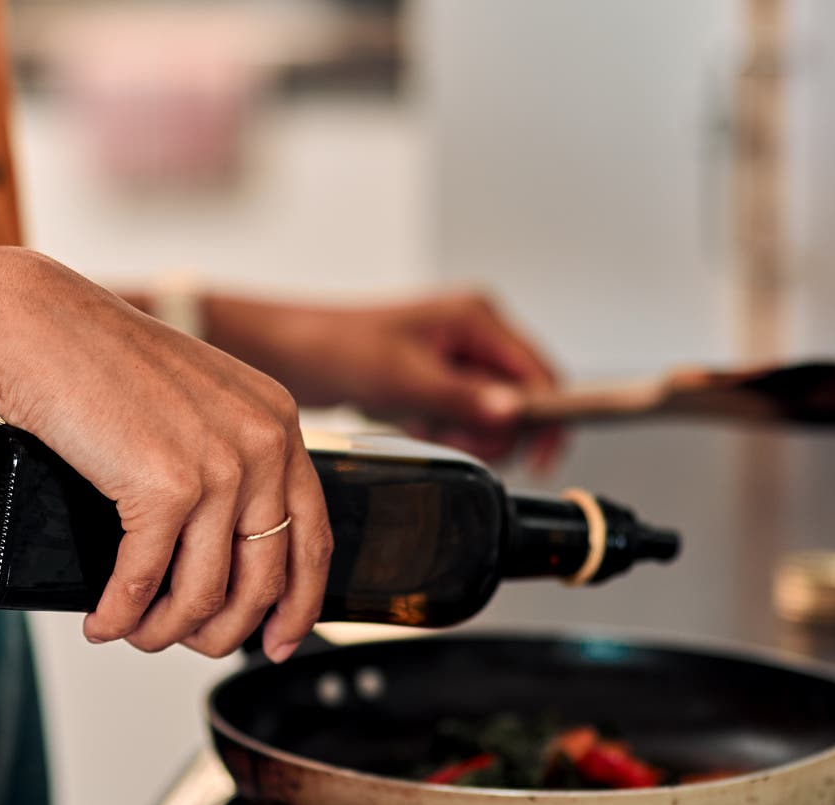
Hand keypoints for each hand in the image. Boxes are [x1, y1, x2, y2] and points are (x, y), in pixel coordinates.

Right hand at [0, 248, 332, 661]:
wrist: (36, 328)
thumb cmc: (96, 358)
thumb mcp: (194, 400)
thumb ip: (225, 455)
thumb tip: (224, 543)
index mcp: (276, 421)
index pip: (313, 536)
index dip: (299, 603)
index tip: (280, 639)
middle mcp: (262, 444)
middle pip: (265, 579)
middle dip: (224, 631)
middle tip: (191, 646)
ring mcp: (219, 467)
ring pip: (207, 594)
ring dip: (166, 631)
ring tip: (135, 633)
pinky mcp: (165, 488)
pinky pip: (146, 583)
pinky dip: (121, 614)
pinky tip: (103, 622)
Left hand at [207, 290, 561, 465]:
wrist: (289, 353)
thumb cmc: (337, 347)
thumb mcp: (404, 379)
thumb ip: (462, 397)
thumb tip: (512, 413)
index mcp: (478, 317)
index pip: (539, 373)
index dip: (545, 418)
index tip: (541, 457)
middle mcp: (475, 333)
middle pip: (520, 398)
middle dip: (491, 428)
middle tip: (448, 432)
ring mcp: (457, 357)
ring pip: (491, 413)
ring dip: (464, 431)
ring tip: (422, 422)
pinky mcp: (438, 379)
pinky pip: (462, 417)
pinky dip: (443, 429)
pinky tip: (411, 420)